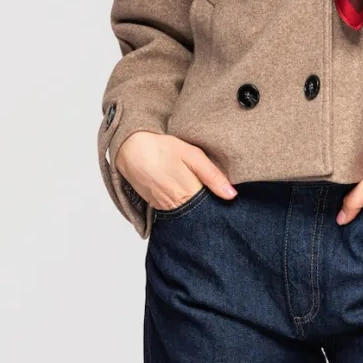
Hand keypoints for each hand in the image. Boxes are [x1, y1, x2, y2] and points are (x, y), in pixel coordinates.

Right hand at [115, 132, 236, 209]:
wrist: (130, 148)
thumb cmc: (161, 148)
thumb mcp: (193, 155)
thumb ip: (213, 176)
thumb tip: (232, 195)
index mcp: (189, 194)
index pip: (211, 209)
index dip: (219, 204)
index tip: (226, 200)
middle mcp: (176, 206)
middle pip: (199, 214)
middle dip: (207, 207)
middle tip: (211, 194)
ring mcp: (164, 208)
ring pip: (186, 214)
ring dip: (193, 206)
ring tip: (195, 190)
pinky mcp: (155, 206)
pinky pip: (172, 211)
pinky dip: (180, 205)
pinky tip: (181, 193)